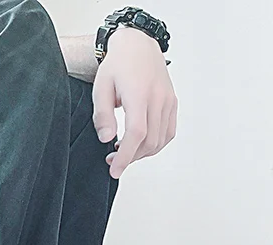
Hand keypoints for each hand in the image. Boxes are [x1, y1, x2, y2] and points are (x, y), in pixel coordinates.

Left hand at [92, 27, 177, 178]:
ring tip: (123, 152)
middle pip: (149, 141)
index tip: (115, 171)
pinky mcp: (172, 102)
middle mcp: (158, 98)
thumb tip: (107, 139)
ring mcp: (168, 100)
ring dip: (142, 153)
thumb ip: (103, 115)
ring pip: (160, 140)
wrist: (138, 45)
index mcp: (140, 94)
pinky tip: (139, 145)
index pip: (137, 133)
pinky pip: (168, 132)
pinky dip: (155, 144)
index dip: (126, 156)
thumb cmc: (118, 65)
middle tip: (111, 160)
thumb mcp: (101, 87)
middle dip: (130, 157)